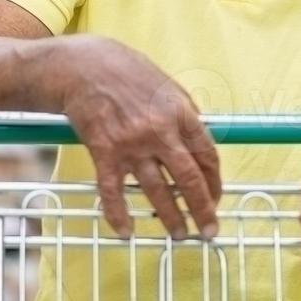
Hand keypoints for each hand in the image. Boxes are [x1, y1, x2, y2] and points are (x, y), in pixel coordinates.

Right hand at [59, 36, 221, 239]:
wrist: (84, 66)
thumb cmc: (127, 72)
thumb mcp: (167, 85)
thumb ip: (185, 113)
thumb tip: (200, 140)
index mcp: (181, 113)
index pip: (208, 156)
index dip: (215, 182)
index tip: (216, 199)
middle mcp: (160, 131)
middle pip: (189, 179)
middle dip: (202, 210)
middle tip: (208, 232)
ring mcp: (133, 143)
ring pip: (157, 191)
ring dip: (170, 218)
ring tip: (178, 235)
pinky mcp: (105, 151)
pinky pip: (113, 191)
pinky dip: (119, 214)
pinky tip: (126, 231)